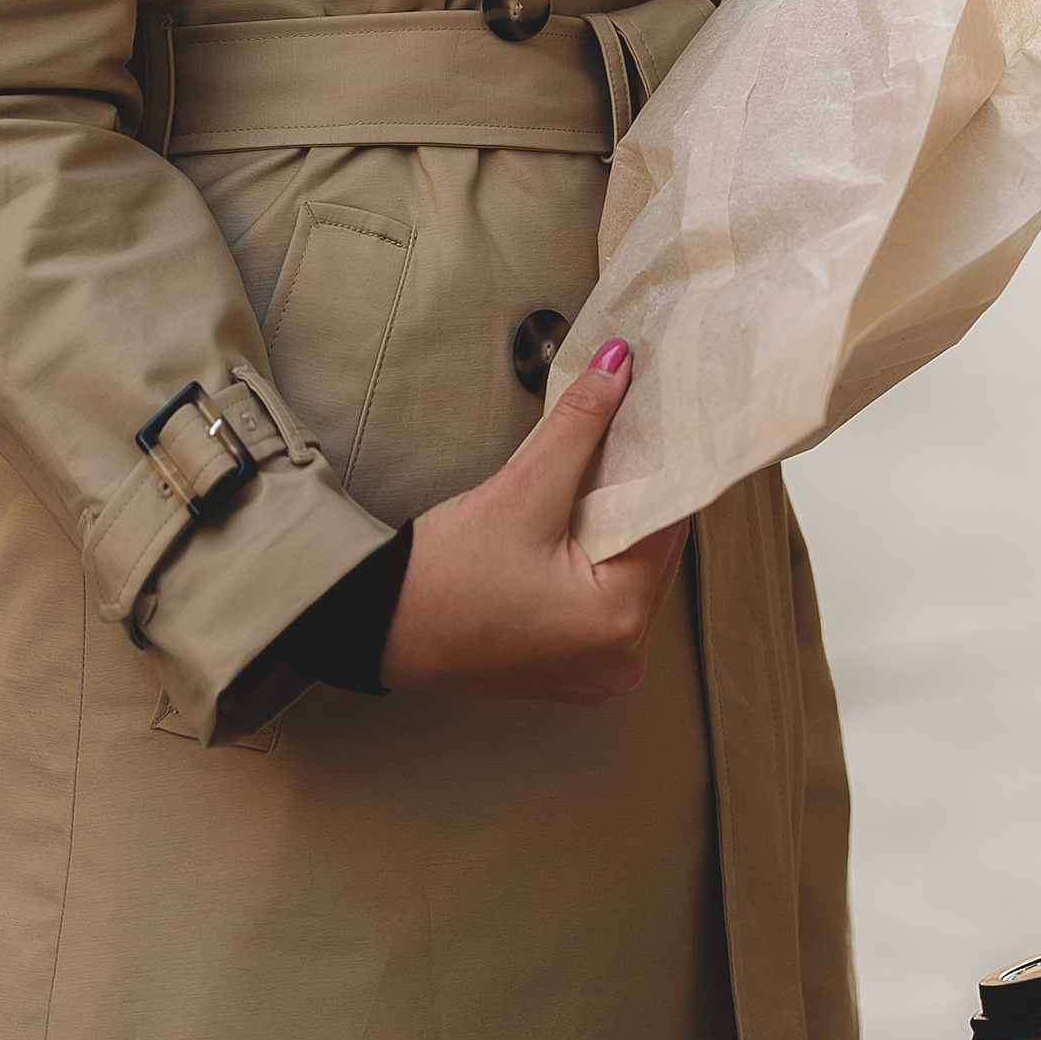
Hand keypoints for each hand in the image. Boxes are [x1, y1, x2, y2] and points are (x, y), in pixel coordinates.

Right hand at [379, 338, 687, 702]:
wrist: (371, 627)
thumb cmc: (437, 581)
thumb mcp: (521, 492)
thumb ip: (580, 425)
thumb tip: (618, 369)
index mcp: (620, 625)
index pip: (669, 525)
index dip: (660, 465)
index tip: (651, 419)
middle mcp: (620, 660)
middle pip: (653, 550)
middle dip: (635, 493)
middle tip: (620, 436)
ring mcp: (594, 670)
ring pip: (628, 571)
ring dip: (614, 524)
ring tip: (591, 475)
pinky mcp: (568, 666)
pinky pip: (602, 597)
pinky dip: (593, 558)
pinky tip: (571, 523)